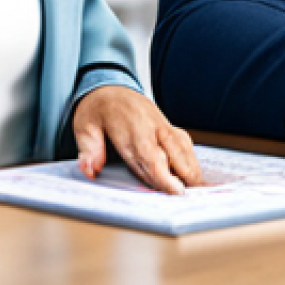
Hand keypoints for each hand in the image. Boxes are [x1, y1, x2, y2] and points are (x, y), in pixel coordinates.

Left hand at [72, 85, 202, 193]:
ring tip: (199, 191)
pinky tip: (195, 174)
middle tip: (193, 198)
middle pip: (174, 152)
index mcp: (130, 128)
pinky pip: (184, 141)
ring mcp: (161, 124)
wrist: (110, 87)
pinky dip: (191, 158)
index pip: (149, 155)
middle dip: (186, 175)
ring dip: (192, 168)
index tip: (176, 191)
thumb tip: (90, 169)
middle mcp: (151, 126)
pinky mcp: (167, 125)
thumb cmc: (98, 109)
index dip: (164, 175)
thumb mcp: (84, 126)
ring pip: (183, 147)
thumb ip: (89, 149)